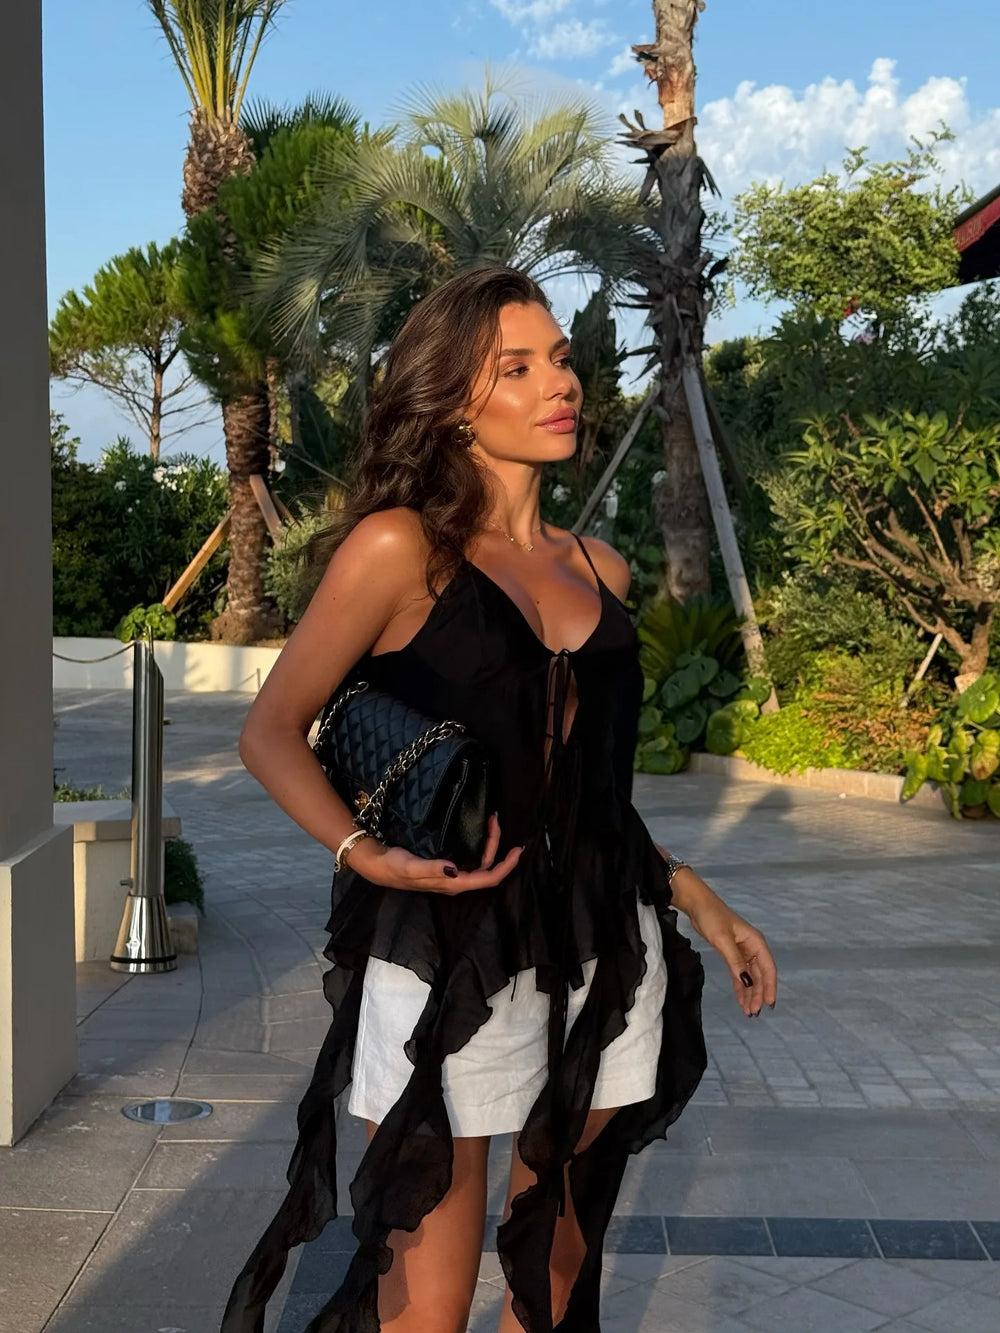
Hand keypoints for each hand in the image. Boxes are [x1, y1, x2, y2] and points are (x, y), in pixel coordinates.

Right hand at [345, 812, 522, 895]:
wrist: (377, 865)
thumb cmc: (394, 867)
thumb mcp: (411, 867)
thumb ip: (432, 869)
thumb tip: (455, 869)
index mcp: (453, 883)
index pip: (488, 878)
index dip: (505, 866)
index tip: (517, 849)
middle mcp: (457, 880)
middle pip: (487, 867)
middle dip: (497, 845)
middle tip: (495, 819)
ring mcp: (452, 874)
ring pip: (480, 862)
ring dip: (490, 844)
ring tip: (491, 822)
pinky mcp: (446, 867)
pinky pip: (471, 858)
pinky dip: (479, 844)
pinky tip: (479, 832)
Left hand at [676, 873, 777, 1018]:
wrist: (697, 905)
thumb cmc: (712, 917)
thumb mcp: (723, 940)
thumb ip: (736, 962)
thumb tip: (747, 982)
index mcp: (756, 942)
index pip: (768, 968)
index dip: (770, 986)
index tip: (769, 1003)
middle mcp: (753, 948)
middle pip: (759, 975)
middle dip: (757, 994)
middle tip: (753, 1012)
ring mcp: (743, 952)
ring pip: (749, 977)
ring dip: (749, 993)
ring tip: (748, 1011)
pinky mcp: (732, 954)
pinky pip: (738, 974)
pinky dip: (740, 987)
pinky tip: (740, 1000)